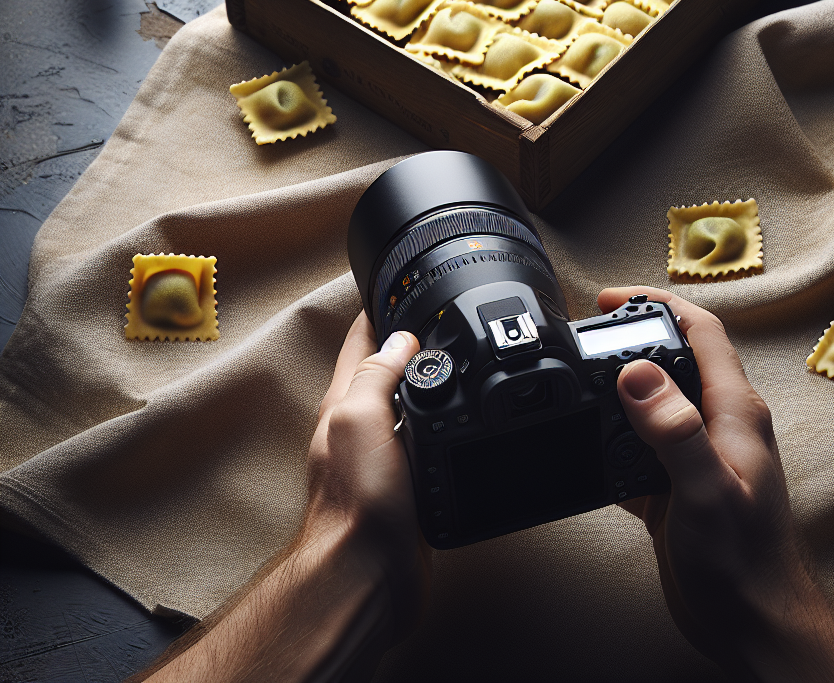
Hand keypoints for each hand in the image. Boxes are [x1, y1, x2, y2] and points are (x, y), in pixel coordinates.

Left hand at [136, 316, 428, 682]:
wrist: (368, 577)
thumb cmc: (356, 506)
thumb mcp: (360, 421)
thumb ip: (376, 376)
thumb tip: (401, 339)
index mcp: (346, 403)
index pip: (362, 339)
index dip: (382, 308)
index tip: (404, 284)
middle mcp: (362, 426)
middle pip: (385, 367)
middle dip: (408, 339)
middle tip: (436, 316)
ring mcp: (385, 456)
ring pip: (408, 403)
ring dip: (426, 380)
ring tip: (452, 357)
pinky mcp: (408, 486)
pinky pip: (427, 440)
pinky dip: (444, 421)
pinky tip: (460, 420)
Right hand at [602, 287, 833, 682]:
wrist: (753, 622)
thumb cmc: (746, 562)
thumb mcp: (707, 488)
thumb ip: (675, 429)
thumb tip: (635, 373)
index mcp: (734, 410)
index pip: (701, 331)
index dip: (659, 302)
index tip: (612, 298)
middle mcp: (718, 424)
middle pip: (675, 357)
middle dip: (633, 335)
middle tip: (590, 331)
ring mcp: (698, 454)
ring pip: (654, 400)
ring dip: (619, 386)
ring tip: (581, 381)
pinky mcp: (677, 485)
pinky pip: (639, 447)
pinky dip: (612, 438)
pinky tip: (589, 449)